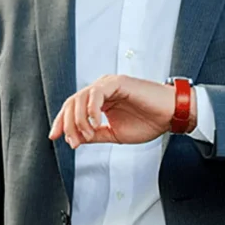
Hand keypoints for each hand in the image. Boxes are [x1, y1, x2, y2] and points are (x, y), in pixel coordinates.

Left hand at [48, 75, 187, 148]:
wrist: (170, 115)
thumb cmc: (148, 122)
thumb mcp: (115, 134)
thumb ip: (95, 134)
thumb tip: (76, 138)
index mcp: (100, 100)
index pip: (73, 108)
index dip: (61, 122)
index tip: (55, 137)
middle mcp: (101, 89)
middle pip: (72, 102)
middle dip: (67, 124)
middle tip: (73, 142)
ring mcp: (108, 84)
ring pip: (80, 97)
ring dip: (79, 120)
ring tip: (88, 135)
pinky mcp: (117, 82)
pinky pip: (96, 93)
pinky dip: (91, 110)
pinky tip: (96, 123)